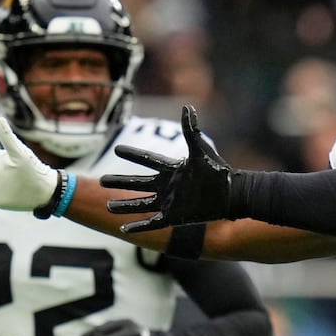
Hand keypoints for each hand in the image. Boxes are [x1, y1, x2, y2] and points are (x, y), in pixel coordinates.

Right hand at [102, 106, 233, 231]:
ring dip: (124, 206)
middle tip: (102, 181)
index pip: (147, 160)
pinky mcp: (175, 217)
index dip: (132, 154)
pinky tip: (124, 228)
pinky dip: (139, 226)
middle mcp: (167, 185)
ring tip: (107, 206)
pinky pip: (153, 223)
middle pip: (137, 183)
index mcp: (172, 169)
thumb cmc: (219, 172)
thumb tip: (187, 107)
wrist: (233, 195)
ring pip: (140, 204)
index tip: (117, 148)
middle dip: (119, 182)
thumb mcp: (201, 151)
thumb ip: (191, 131)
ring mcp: (170, 202)